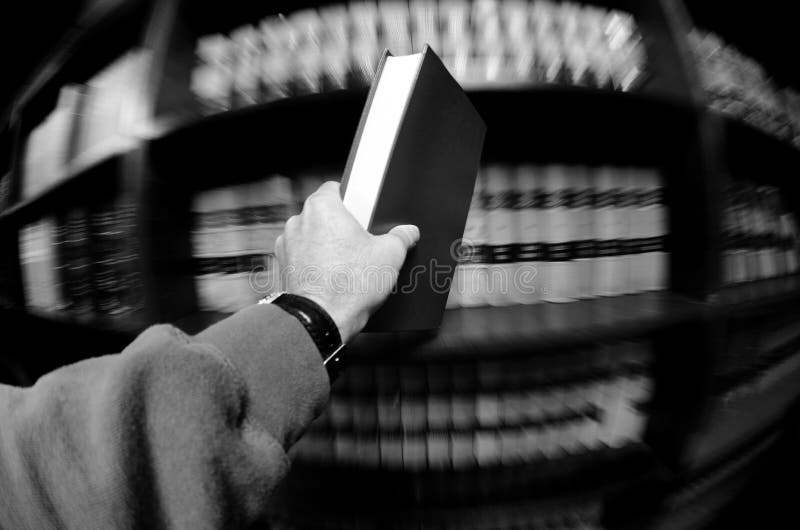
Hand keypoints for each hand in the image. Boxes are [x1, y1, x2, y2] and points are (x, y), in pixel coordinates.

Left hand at [275, 181, 418, 341]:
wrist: (321, 320)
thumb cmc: (350, 284)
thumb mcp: (390, 256)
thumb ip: (401, 237)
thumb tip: (408, 232)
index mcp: (322, 207)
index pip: (335, 188)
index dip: (351, 199)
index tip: (362, 212)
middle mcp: (298, 221)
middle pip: (323, 214)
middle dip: (340, 225)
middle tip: (361, 242)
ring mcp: (286, 245)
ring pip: (311, 236)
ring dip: (326, 245)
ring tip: (348, 264)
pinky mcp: (282, 267)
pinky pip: (302, 257)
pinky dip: (314, 263)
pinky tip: (332, 277)